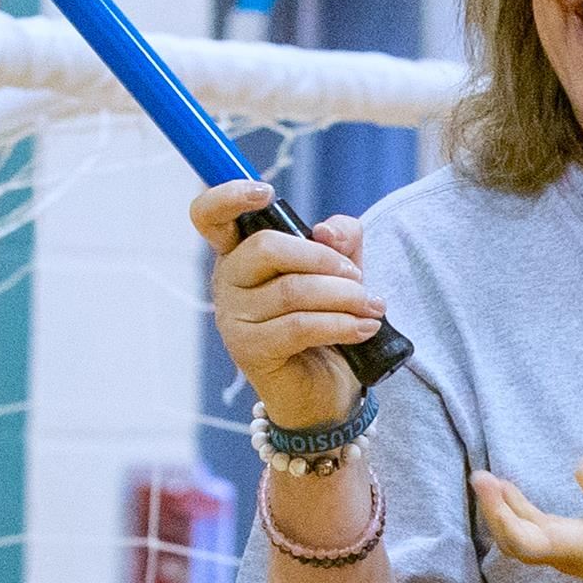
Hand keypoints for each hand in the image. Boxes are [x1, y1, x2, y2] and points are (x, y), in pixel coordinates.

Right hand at [190, 180, 381, 427]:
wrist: (327, 391)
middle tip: (359, 277)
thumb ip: (340, 240)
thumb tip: (327, 231)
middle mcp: (227, 282)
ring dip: (344, 296)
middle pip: (266, 247)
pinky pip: (299, 326)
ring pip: (291, 290)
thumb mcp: (341, 274)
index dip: (228, 196)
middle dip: (324, 258)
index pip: (209, 216)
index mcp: (242, 255)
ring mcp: (234, 318)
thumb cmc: (328, 324)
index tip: (266, 191)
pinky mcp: (250, 351)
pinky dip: (340, 324)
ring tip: (373, 307)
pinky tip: (365, 328)